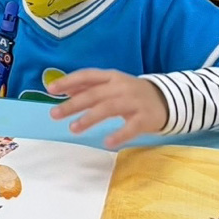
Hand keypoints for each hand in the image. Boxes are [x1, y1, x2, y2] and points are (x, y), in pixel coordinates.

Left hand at [48, 69, 167, 148]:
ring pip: (109, 108)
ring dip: (89, 118)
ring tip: (73, 128)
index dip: (69, 81)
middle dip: (73, 104)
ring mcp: (134, 102)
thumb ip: (89, 87)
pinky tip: (107, 142)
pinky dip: (119, 134)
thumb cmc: (132, 93)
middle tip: (54, 114)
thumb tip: (64, 89)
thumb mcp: (112, 85)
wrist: (168, 100)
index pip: (87, 75)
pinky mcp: (145, 118)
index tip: (50, 89)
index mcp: (112, 77)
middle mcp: (121, 87)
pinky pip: (131, 127)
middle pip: (94, 94)